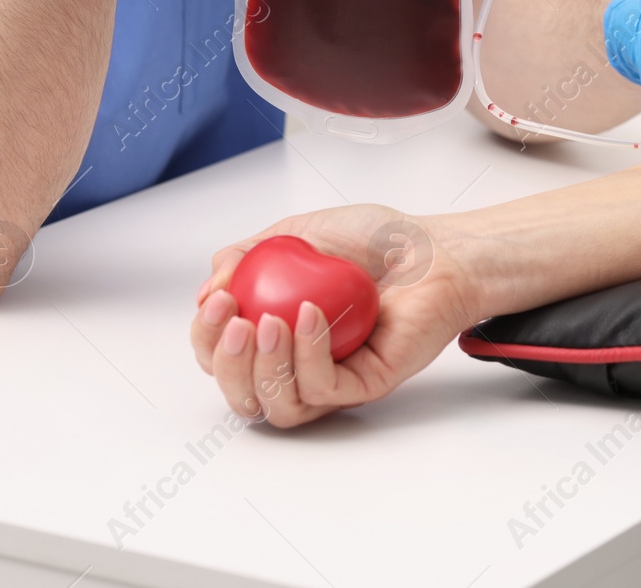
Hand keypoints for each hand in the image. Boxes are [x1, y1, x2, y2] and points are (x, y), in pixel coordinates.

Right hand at [190, 205, 477, 426]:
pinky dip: (308, 355)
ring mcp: (333, 380)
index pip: (223, 358)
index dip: (207, 338)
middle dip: (225, 363)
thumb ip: (245, 257)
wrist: (433, 247)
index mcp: (277, 334)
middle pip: (241, 395)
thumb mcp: (293, 234)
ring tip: (269, 321)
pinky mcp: (364, 385)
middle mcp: (300, 364)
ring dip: (261, 368)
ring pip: (277, 406)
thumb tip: (208, 291)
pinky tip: (311, 315)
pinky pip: (322, 389)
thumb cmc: (375, 241)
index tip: (217, 300)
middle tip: (236, 321)